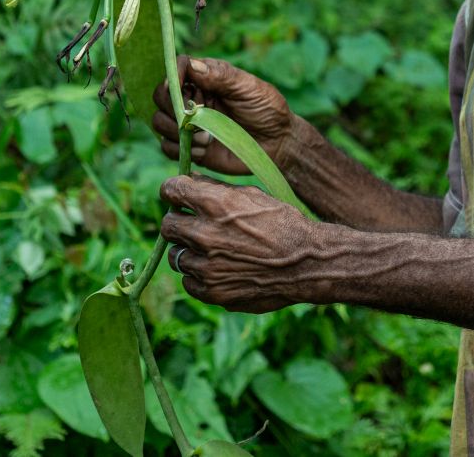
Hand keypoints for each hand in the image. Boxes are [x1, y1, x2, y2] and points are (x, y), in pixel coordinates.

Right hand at [153, 57, 296, 176]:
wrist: (277, 143)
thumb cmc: (267, 109)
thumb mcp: (249, 88)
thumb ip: (221, 76)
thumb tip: (192, 65)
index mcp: (206, 78)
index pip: (177, 68)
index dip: (172, 76)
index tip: (178, 87)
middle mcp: (192, 98)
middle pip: (160, 95)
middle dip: (171, 107)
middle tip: (192, 118)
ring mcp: (189, 123)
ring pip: (159, 122)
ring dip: (176, 131)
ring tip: (205, 138)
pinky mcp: (190, 146)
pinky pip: (167, 147)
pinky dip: (181, 149)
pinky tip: (205, 150)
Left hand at [160, 175, 324, 311]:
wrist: (306, 262)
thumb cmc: (281, 223)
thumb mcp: (251, 195)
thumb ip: (216, 189)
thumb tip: (189, 180)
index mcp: (214, 205)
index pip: (170, 190)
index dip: (173, 191)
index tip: (177, 195)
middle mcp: (205, 235)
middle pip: (168, 225)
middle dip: (178, 221)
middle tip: (191, 224)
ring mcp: (207, 267)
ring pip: (176, 256)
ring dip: (188, 251)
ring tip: (210, 250)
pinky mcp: (212, 292)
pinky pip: (188, 281)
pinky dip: (198, 275)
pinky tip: (217, 268)